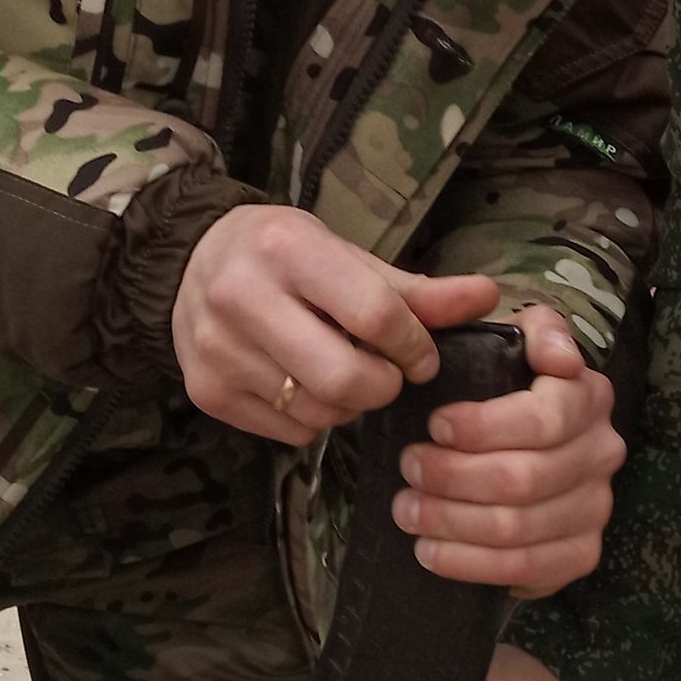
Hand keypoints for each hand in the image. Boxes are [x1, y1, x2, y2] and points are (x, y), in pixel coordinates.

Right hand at [172, 205, 497, 444]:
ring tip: (345, 372)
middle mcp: (243, 298)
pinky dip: (315, 418)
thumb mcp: (348, 256)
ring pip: (319, 411)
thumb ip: (416, 288)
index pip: (374, 314)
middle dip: (384, 385)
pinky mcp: (207, 393)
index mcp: (288, 249)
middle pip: (345, 377)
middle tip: (389, 374)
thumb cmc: (286, 254)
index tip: (423, 353)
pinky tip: (307, 384)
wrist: (193, 261)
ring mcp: (218, 350)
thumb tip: (487, 298)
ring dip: (351, 404)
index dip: (415, 345)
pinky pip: (290, 432)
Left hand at [392, 304, 624, 596]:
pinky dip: (472, 565)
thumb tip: (561, 360)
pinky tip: (431, 551)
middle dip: (455, 478)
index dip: (483, 427)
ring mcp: (597, 507)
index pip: (542, 419)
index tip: (434, 426)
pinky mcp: (582, 553)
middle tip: (408, 469)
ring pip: (520, 530)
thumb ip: (540, 329)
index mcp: (590, 396)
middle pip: (525, 480)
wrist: (520, 435)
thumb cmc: (504, 381)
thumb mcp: (519, 335)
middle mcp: (603, 453)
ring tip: (406, 511)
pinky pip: (528, 571)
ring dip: (454, 523)